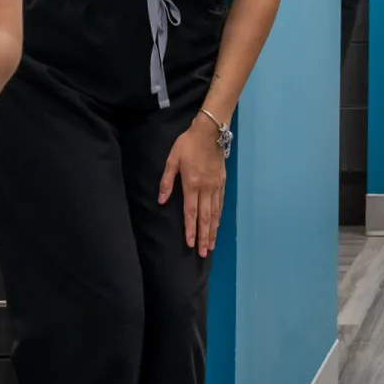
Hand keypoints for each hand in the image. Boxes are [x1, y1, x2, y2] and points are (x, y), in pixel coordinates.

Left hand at [159, 116, 227, 256]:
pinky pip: (221, 202)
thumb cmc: (188, 144)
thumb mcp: (172, 160)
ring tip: (212, 244)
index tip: (190, 245)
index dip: (190, 229)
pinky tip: (218, 224)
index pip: (191, 212)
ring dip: (213, 229)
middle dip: (204, 236)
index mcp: (192, 185)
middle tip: (205, 253)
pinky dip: (219, 215)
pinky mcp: (222, 180)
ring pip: (215, 212)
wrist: (211, 130)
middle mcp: (206, 188)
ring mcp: (216, 185)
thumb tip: (161, 201)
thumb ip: (166, 181)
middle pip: (205, 217)